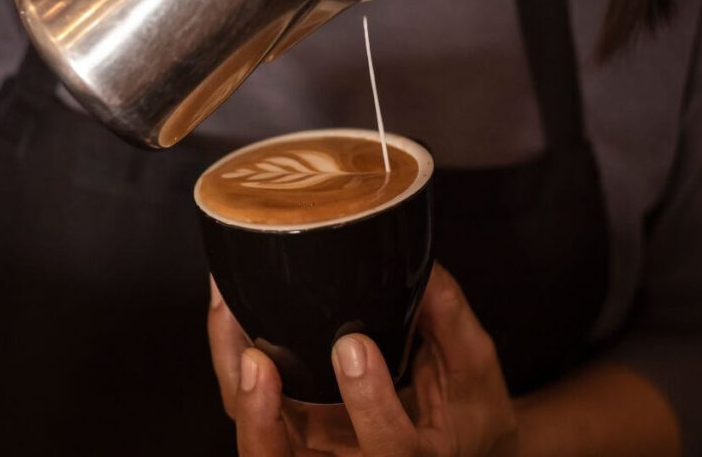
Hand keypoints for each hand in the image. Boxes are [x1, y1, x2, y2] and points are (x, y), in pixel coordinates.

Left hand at [208, 265, 519, 455]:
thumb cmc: (466, 411)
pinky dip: (232, 366)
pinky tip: (229, 315)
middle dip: (261, 417)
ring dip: (235, 383)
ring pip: (257, 441)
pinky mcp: (296, 439)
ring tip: (227, 313)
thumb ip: (448, 320)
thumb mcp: (474, 368)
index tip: (354, 345)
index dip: (368, 402)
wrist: (460, 443)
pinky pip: (251, 413)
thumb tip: (418, 264)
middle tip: (254, 358)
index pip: (389, 448)